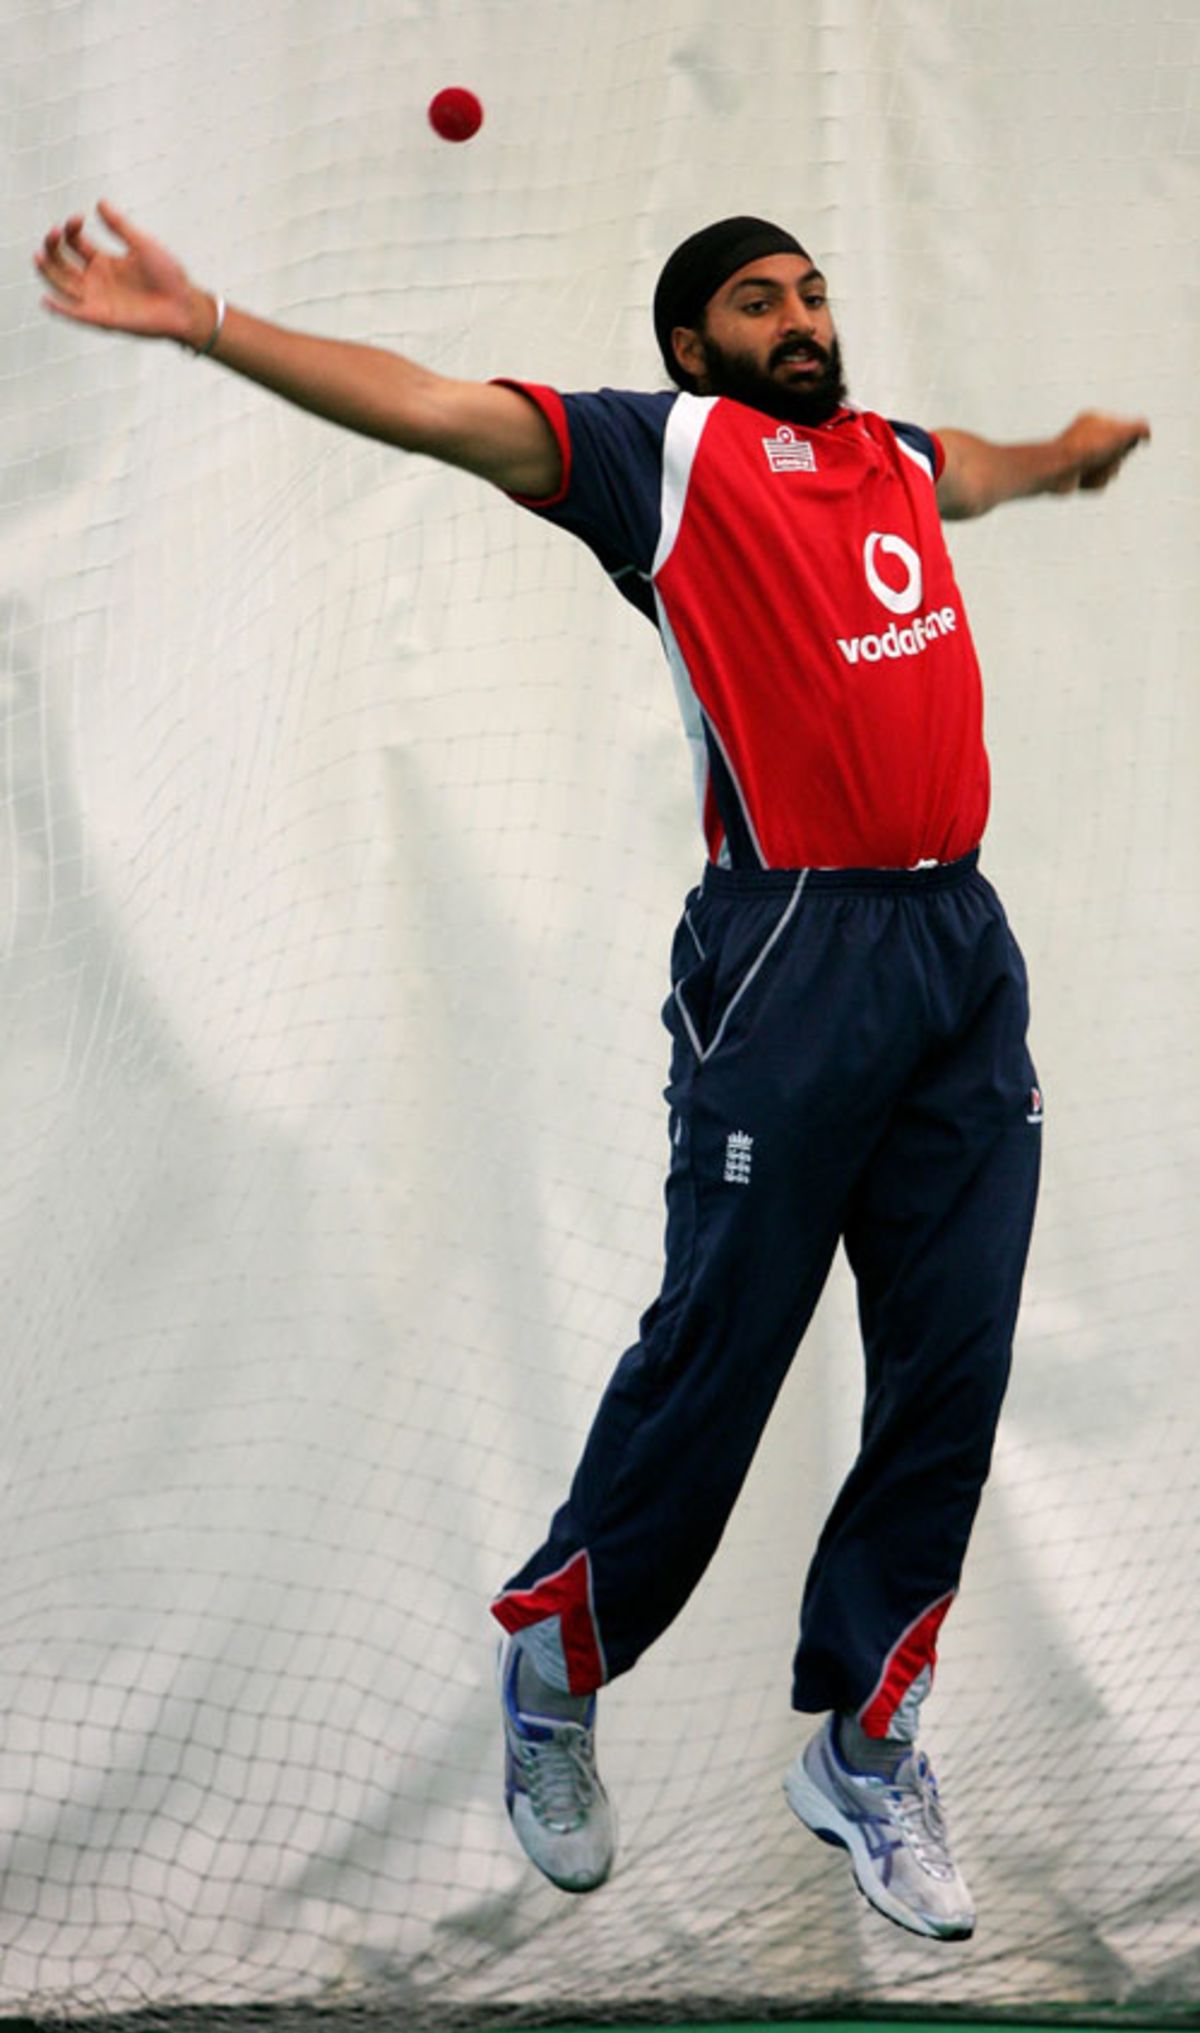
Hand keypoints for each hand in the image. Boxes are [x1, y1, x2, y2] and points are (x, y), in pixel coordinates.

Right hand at [35, 201, 207, 345]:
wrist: (184, 305)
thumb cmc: (168, 276)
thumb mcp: (142, 244)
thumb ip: (120, 226)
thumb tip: (99, 202)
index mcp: (104, 261)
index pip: (75, 243)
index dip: (71, 229)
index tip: (78, 218)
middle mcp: (96, 279)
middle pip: (61, 262)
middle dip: (53, 246)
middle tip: (54, 232)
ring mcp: (97, 298)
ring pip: (61, 284)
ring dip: (47, 270)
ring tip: (39, 254)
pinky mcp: (102, 318)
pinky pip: (74, 314)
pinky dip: (59, 308)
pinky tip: (46, 299)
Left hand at [1050, 410, 1150, 493]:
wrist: (1054, 470)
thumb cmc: (1086, 447)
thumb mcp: (1119, 433)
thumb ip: (1138, 428)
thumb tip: (1146, 432)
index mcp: (1096, 420)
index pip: (1126, 431)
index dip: (1128, 441)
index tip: (1122, 443)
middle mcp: (1089, 436)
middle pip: (1120, 453)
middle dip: (1116, 460)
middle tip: (1103, 457)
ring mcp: (1083, 456)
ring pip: (1110, 469)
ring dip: (1105, 472)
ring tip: (1090, 470)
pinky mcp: (1077, 474)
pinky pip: (1098, 481)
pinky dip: (1094, 483)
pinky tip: (1083, 480)